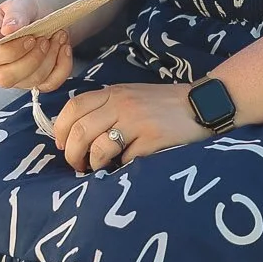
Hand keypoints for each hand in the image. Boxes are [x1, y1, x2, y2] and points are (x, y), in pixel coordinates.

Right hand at [0, 0, 71, 90]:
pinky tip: (65, 47)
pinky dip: (62, 67)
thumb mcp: (21, 4)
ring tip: (58, 36)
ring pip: (32, 80)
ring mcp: (16, 77)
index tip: (30, 37)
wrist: (44, 16)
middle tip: (45, 39)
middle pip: (6, 78)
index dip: (10, 51)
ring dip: (50, 58)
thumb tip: (8, 29)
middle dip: (32, 59)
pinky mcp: (35, 82)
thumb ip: (15, 15)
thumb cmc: (27, 10)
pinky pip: (50, 83)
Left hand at [48, 82, 209, 173]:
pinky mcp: (153, 139)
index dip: (60, 129)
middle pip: (80, 131)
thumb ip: (106, 107)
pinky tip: (126, 165)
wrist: (202, 103)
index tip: (61, 144)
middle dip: (72, 154)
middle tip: (77, 164)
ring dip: (93, 164)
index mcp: (113, 92)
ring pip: (99, 148)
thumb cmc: (163, 104)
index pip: (74, 107)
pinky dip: (121, 166)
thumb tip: (77, 134)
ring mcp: (137, 122)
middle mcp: (122, 104)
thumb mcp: (131, 95)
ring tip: (97, 168)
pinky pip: (125, 159)